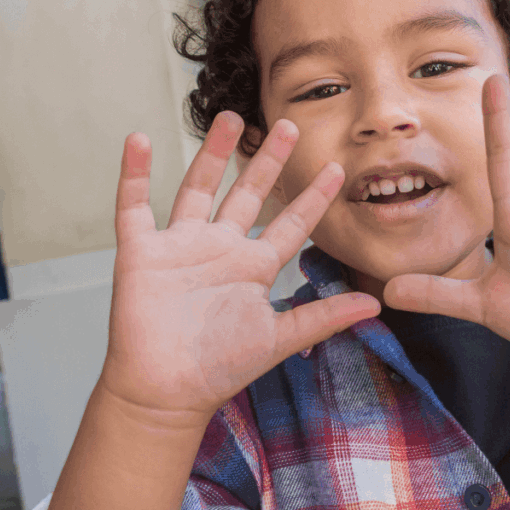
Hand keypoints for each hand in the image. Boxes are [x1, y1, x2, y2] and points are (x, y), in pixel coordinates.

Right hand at [100, 112, 380, 425]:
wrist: (165, 392)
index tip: (338, 169)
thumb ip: (323, 316)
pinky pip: (134, 205)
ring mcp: (180, 247)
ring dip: (212, 154)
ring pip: (198, 188)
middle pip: (247, 194)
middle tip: (290, 124)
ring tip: (229, 117)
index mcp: (252, 267)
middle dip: (268, 160)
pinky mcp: (142, 252)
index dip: (313, 197)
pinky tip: (137, 139)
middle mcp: (219, 250)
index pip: (291, 224)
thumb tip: (376, 305)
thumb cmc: (219, 369)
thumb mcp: (279, 338)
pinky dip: (134, 174)